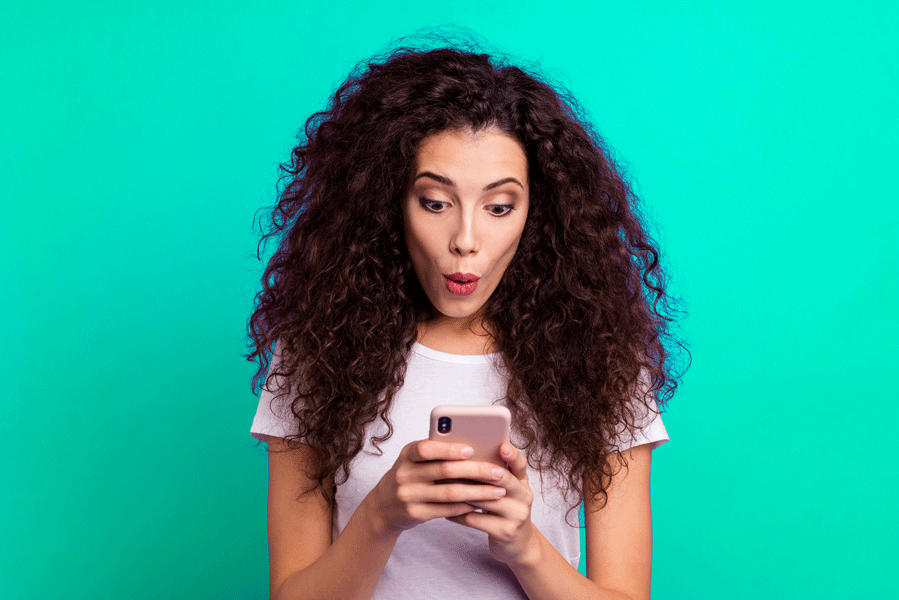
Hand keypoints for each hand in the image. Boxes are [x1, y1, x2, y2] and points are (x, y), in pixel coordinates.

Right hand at [369, 439, 509, 535]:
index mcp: (407, 454)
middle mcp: (405, 474)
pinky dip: (467, 506)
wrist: (383, 507)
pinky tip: (482, 503)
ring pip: (450, 492)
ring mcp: (409, 495)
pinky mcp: (416, 514)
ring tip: (498, 491)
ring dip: (478, 492)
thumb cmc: (409, 476)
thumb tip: (475, 449)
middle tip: (498, 472)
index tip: (472, 449)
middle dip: (475, 471)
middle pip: (444, 470)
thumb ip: (436, 453)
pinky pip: (447, 510)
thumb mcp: (413, 460)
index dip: (449, 449)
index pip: (426, 448)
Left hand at [445, 442, 537, 565]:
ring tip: (442, 485)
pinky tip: (445, 511)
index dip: (512, 455)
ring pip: (485, 499)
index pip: (520, 464)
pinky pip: (476, 520)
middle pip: (501, 479)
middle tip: (454, 462)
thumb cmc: (505, 511)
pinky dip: (458, 514)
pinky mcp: (505, 532)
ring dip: (461, 492)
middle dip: (476, 470)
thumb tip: (464, 454)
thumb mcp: (507, 491)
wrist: (518, 545)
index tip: (501, 446)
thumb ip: (495, 475)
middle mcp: (524, 496)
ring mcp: (517, 515)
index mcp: (522, 482)